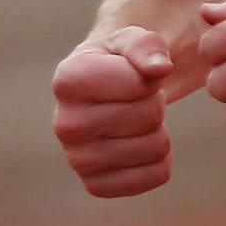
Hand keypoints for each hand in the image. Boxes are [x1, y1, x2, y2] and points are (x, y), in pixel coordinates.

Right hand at [52, 28, 173, 196]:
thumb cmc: (118, 63)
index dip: (150, 77)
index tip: (135, 74)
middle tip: (137, 100)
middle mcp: (64, 124)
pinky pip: (157, 175)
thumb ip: (146, 46)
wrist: (102, 97)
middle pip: (150, 116)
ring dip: (158, 130)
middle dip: (155, 103)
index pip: (139, 84)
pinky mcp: (96, 185)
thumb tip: (160, 69)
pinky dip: (160, 159)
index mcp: (67, 80)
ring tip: (135, 120)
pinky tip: (138, 144)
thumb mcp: (131, 40)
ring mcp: (77, 160)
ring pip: (157, 147)